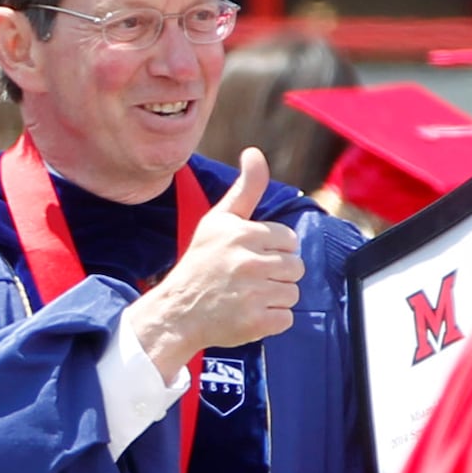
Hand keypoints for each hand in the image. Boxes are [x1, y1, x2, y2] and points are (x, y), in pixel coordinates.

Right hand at [128, 148, 304, 378]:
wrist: (175, 312)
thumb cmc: (200, 264)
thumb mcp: (218, 221)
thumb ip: (244, 188)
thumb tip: (254, 152)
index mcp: (241, 234)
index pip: (288, 239)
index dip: (271, 249)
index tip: (247, 257)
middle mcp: (249, 261)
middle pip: (295, 266)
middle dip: (275, 273)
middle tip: (246, 278)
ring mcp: (254, 292)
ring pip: (292, 292)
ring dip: (273, 297)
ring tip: (245, 296)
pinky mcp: (258, 320)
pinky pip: (287, 317)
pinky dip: (270, 319)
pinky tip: (247, 313)